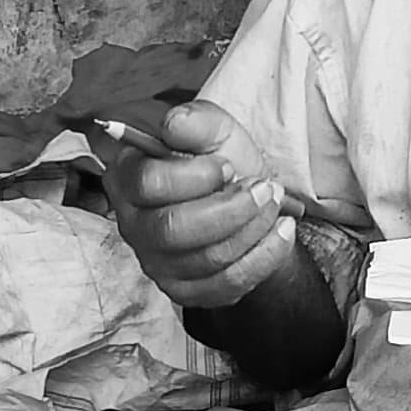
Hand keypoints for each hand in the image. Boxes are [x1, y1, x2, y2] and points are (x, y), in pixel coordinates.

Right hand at [96, 100, 296, 311]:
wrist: (250, 202)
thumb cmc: (224, 163)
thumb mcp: (216, 130)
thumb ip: (197, 120)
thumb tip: (174, 124)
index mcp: (129, 178)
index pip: (146, 184)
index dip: (194, 176)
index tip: (228, 167)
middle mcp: (134, 225)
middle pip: (170, 229)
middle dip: (230, 209)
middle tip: (264, 188)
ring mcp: (156, 262)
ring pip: (203, 259)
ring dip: (251, 229)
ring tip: (273, 203)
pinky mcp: (185, 290)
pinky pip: (224, 285)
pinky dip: (263, 257)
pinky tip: (281, 232)